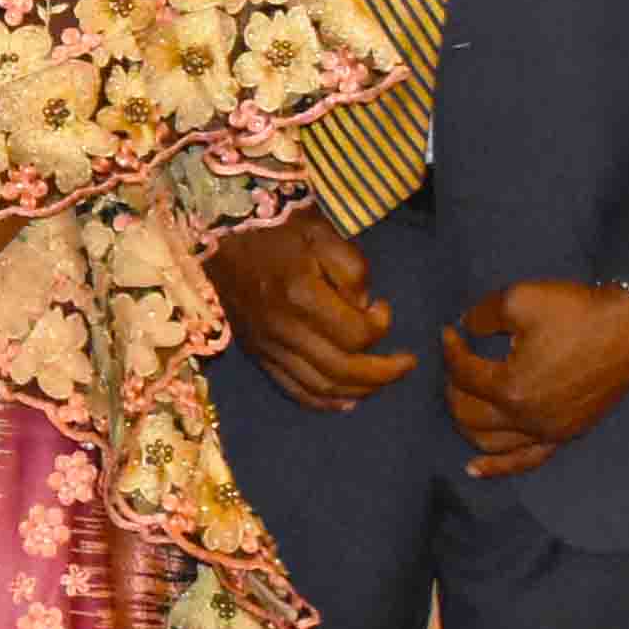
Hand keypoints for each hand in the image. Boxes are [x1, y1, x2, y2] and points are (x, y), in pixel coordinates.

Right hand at [206, 211, 411, 409]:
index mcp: (301, 295)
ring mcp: (266, 346)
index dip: (380, 326)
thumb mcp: (323, 231)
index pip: (356, 334)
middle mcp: (282, 329)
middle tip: (406, 364)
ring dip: (359, 391)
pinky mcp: (256, 352)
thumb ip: (352, 269)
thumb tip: (365, 308)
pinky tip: (346, 401)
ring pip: (320, 387)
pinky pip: (292, 389)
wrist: (222, 231)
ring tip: (383, 381)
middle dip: (383, 373)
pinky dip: (322, 402)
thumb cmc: (277, 226)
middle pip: (342, 370)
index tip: (384, 307)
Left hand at [439, 280, 628, 479]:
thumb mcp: (520, 299)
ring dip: (467, 423)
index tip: (450, 332)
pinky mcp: (565, 434)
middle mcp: (527, 419)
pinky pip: (525, 460)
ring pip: (489, 443)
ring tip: (461, 399)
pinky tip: (474, 469)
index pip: (463, 373)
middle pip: (467, 412)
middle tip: (456, 362)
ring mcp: (548, 432)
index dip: (450, 349)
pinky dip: (497, 467)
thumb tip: (466, 326)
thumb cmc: (578, 313)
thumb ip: (482, 315)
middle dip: (453, 385)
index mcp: (511, 387)